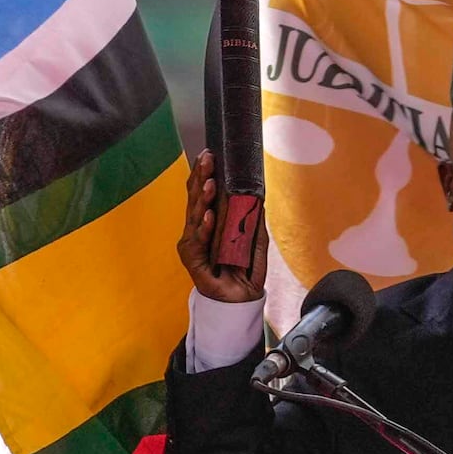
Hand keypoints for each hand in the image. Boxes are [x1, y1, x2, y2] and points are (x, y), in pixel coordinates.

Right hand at [177, 149, 267, 302]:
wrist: (241, 298)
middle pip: (195, 199)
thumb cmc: (245, 270)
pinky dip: (204, 228)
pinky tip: (208, 216)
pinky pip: (198, 241)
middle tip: (207, 159)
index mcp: (210, 223)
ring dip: (201, 199)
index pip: (204, 194)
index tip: (210, 155)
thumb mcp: (255, 242)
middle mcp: (197, 230)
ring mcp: (193, 244)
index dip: (204, 174)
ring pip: (195, 216)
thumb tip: (260, 199)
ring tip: (208, 182)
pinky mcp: (193, 259)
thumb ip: (254, 222)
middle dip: (200, 177)